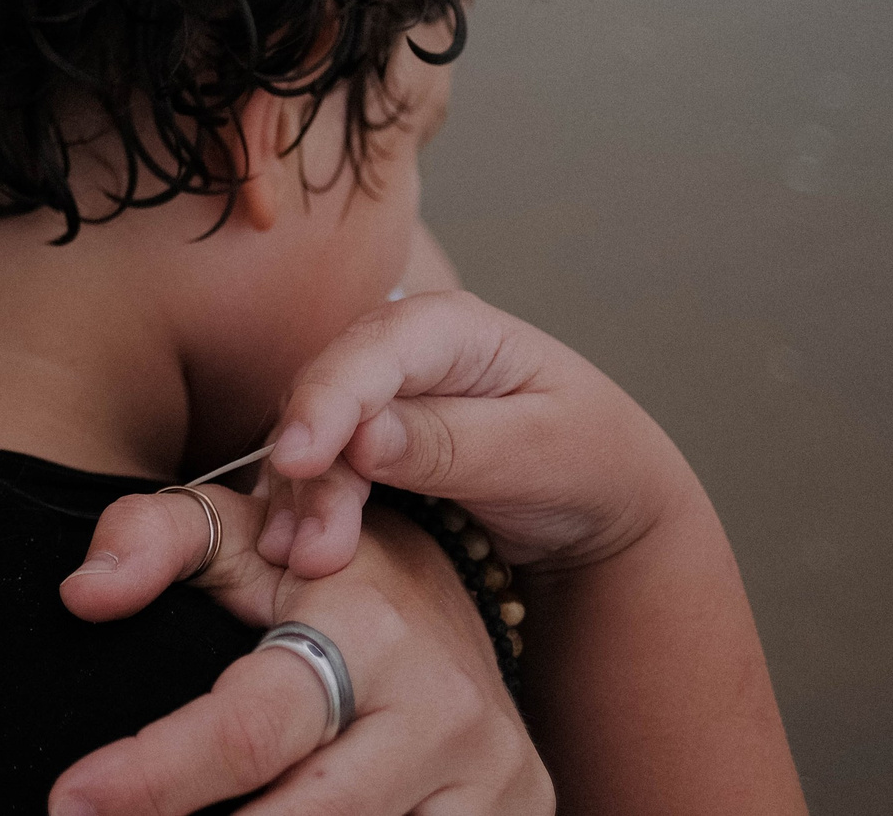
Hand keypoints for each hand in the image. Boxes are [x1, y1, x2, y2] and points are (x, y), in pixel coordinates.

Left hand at [49, 485, 548, 815]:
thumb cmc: (318, 571)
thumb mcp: (240, 531)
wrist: (456, 597)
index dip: (152, 776)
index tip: (69, 802)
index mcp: (366, 632)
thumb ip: (151, 536)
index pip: (247, 729)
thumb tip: (83, 592)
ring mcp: (487, 778)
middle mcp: (437, 711)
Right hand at [255, 291, 699, 578]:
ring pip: (305, 439)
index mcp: (450, 328)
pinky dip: (299, 514)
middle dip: (311, 475)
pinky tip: (294, 555)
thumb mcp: (541, 452)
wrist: (599, 503)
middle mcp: (393, 353)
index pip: (371, 354)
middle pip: (325, 400)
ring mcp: (368, 400)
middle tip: (314, 553)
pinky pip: (311, 475)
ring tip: (302, 564)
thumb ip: (453, 443)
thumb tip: (361, 438)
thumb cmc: (588, 461)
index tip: (298, 461)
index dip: (326, 403)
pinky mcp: (353, 447)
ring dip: (298, 503)